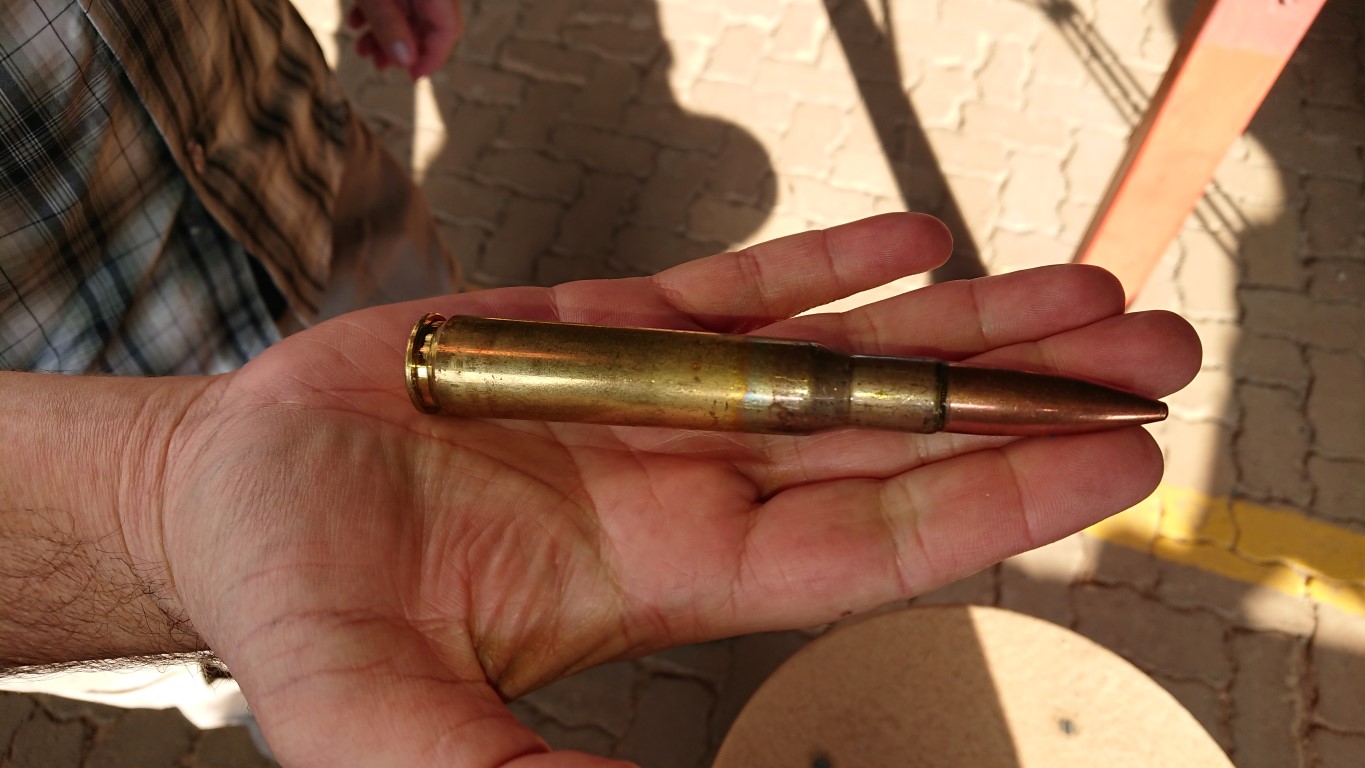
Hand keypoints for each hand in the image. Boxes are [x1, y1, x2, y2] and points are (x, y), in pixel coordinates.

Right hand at [149, 213, 1198, 765]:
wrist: (232, 497)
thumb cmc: (298, 605)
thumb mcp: (385, 717)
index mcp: (666, 572)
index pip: (869, 534)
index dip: (996, 493)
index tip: (1115, 452)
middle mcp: (687, 482)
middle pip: (891, 433)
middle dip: (1023, 390)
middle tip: (1157, 347)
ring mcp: (652, 399)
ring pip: (837, 349)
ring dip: (958, 316)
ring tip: (1082, 285)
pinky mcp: (595, 328)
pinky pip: (733, 287)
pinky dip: (822, 261)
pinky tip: (912, 237)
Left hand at [347, 0, 462, 77]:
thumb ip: (389, 25)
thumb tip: (405, 62)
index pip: (448, 29)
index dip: (433, 57)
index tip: (413, 77)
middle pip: (427, 24)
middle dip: (402, 48)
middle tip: (380, 66)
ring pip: (407, 14)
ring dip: (384, 35)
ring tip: (363, 49)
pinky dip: (376, 15)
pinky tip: (356, 23)